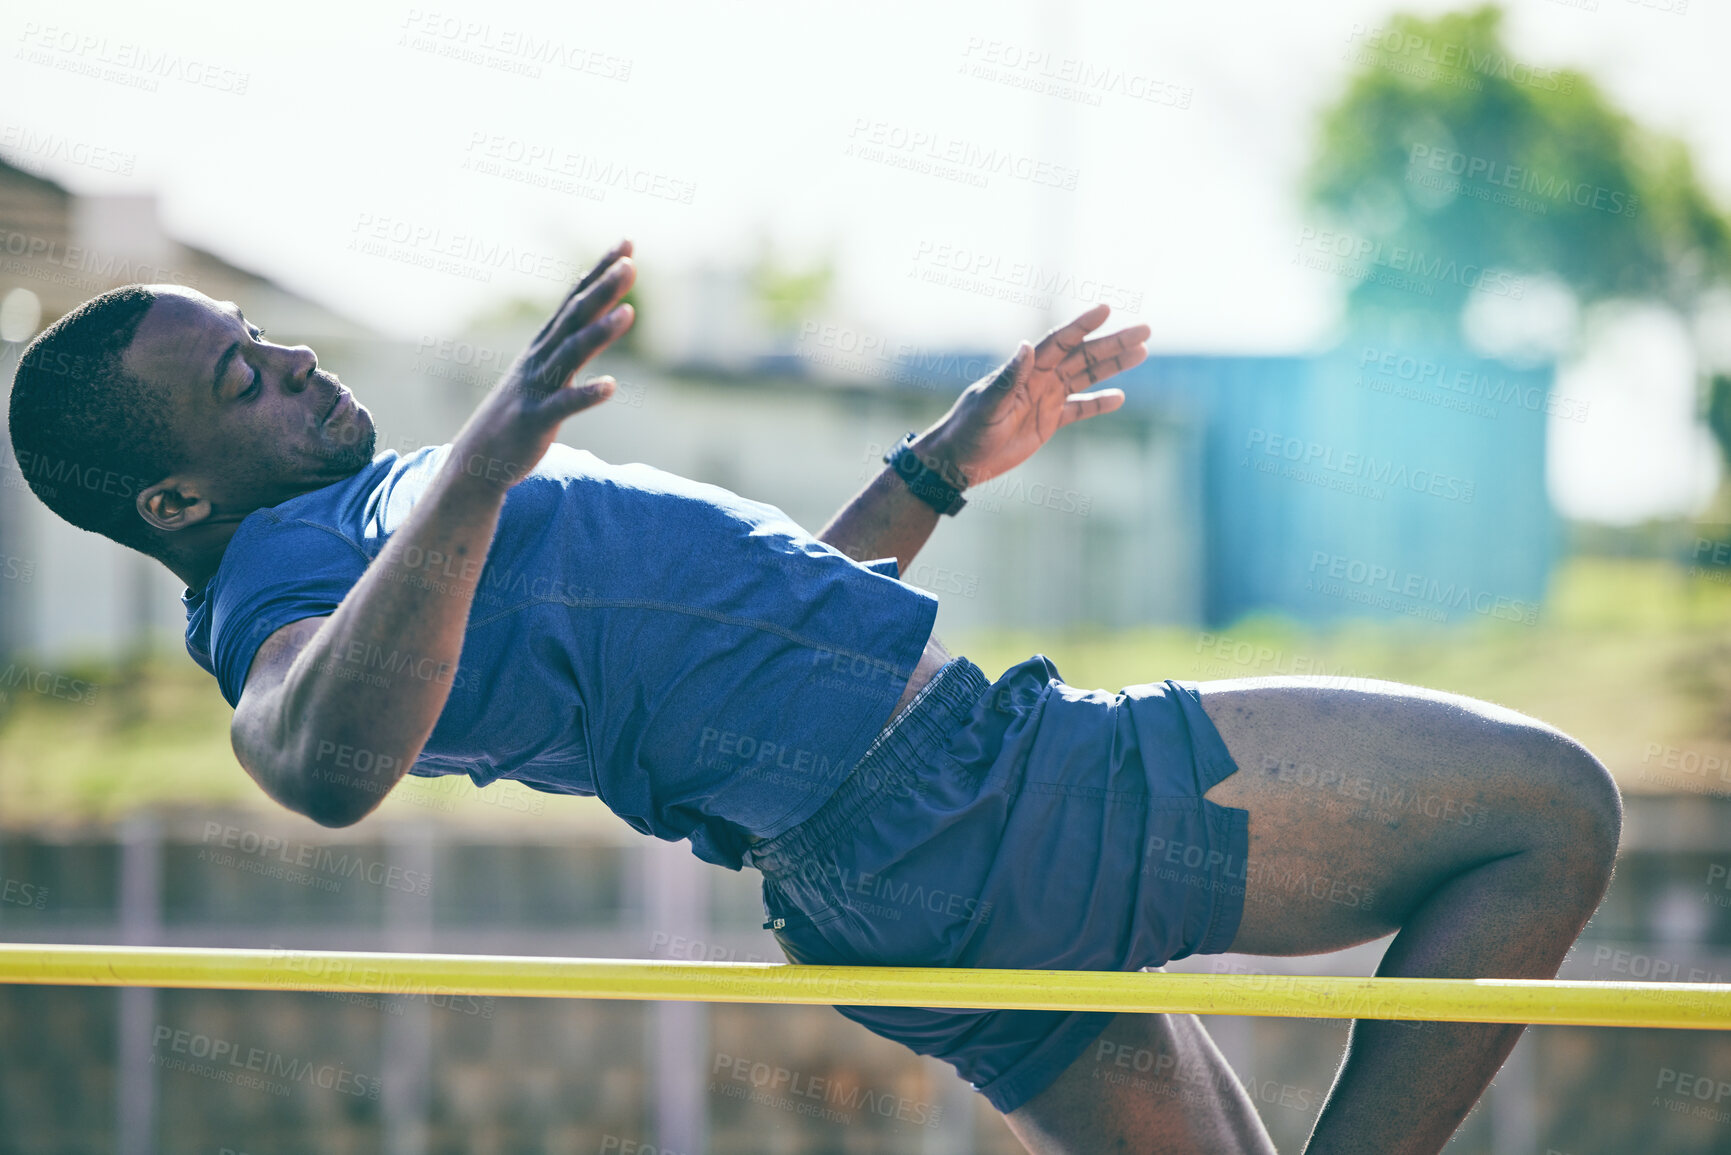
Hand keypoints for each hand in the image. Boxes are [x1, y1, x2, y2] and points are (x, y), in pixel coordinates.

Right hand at [449, 240, 636, 490]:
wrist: (478, 459)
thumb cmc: (518, 413)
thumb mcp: (544, 372)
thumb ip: (568, 342)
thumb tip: (590, 311)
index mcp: (545, 346)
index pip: (576, 299)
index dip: (599, 271)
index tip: (626, 242)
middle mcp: (540, 359)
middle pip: (575, 317)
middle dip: (603, 289)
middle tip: (630, 264)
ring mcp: (537, 388)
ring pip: (571, 354)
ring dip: (600, 332)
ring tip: (630, 312)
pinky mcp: (536, 420)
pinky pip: (564, 405)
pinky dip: (586, 394)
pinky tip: (611, 386)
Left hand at [916, 304, 1148, 487]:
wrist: (959, 460)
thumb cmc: (968, 430)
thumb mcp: (988, 404)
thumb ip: (1009, 377)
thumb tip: (1027, 346)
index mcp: (1027, 370)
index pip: (1060, 341)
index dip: (1083, 325)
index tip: (1106, 309)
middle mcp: (1040, 379)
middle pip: (1083, 355)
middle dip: (1114, 343)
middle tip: (1145, 330)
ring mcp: (1046, 399)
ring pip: (1086, 377)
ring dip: (1113, 365)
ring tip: (1141, 352)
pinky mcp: (1048, 422)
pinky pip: (1079, 409)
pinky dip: (1098, 403)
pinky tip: (1120, 397)